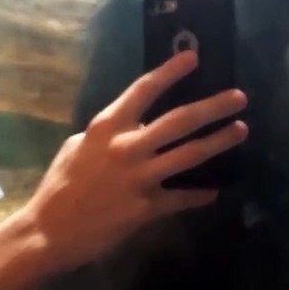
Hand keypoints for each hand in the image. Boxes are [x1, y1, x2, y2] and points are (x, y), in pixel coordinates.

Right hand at [18, 50, 247, 275]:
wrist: (48, 232)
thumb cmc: (60, 186)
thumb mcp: (78, 146)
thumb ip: (109, 134)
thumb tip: (136, 127)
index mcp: (107, 126)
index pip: (144, 90)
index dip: (170, 71)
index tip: (194, 57)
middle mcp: (127, 146)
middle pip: (180, 120)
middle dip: (213, 107)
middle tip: (239, 97)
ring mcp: (139, 177)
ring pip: (189, 155)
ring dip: (218, 142)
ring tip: (240, 130)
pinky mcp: (145, 207)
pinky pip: (180, 197)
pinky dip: (199, 194)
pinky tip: (214, 191)